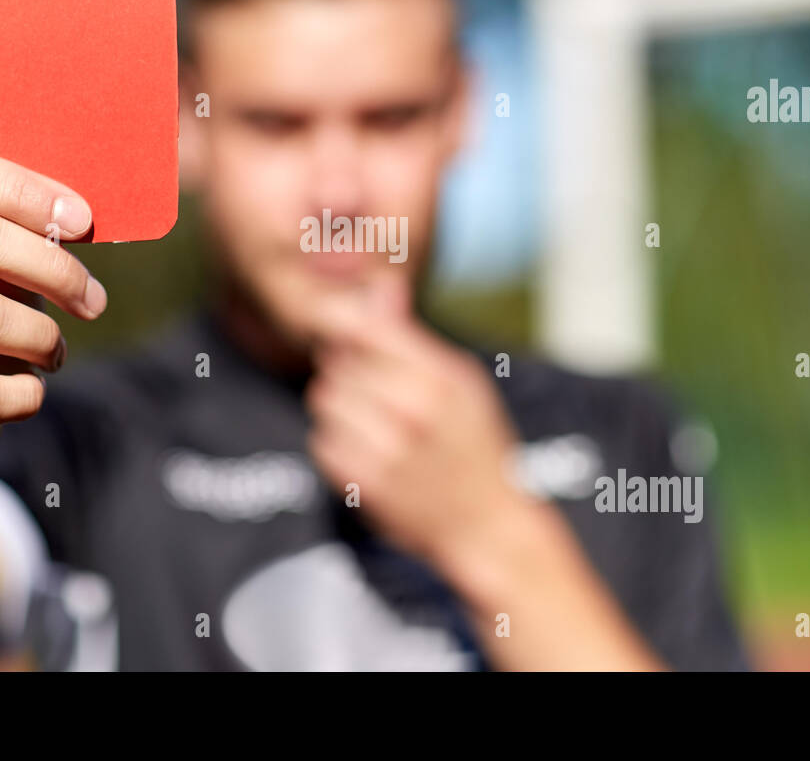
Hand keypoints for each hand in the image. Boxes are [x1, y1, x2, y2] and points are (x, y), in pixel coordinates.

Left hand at [304, 274, 526, 565]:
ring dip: (338, 408)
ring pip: (324, 401)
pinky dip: (335, 444)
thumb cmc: (474, 444)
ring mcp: (389, 449)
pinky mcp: (367, 485)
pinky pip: (322, 442)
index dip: (344, 326)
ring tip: (371, 423)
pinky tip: (366, 452)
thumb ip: (411, 335)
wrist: (488, 526)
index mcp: (441, 375)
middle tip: (372, 392)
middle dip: (346, 373)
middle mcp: (414, 409)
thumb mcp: (460, 382)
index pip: (365, 328)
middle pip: (337, 364)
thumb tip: (379, 283)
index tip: (342, 334)